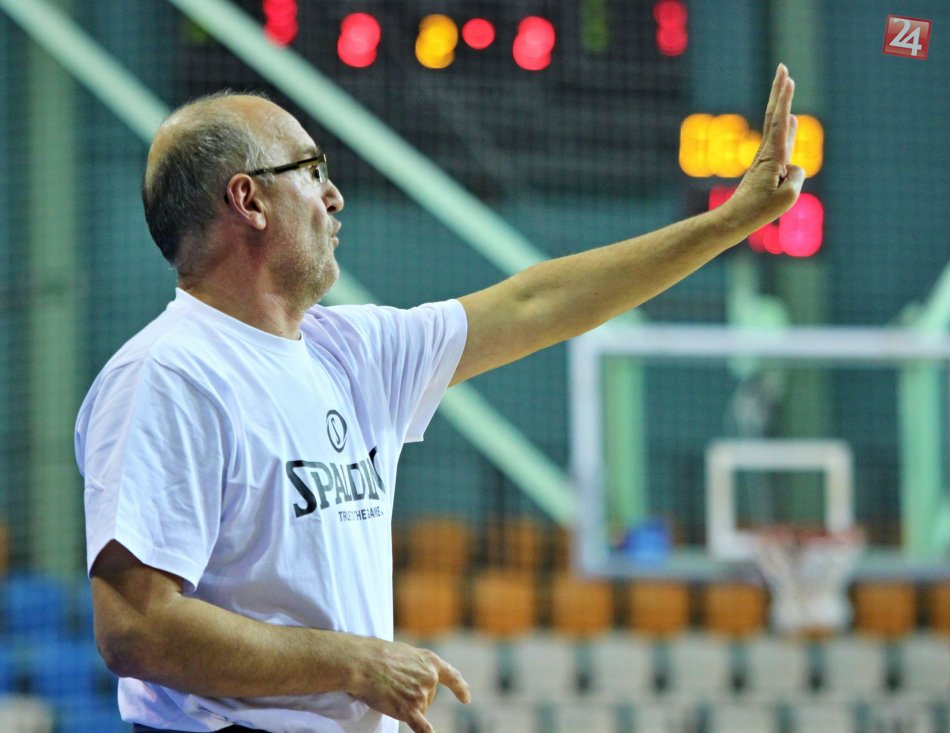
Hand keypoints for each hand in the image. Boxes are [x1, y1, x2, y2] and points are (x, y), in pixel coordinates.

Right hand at [348, 638, 470, 732]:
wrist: (364, 662)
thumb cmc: (378, 654)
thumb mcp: (405, 652)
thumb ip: (416, 666)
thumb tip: (415, 678)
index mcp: (430, 662)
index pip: (451, 676)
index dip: (460, 688)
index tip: (466, 698)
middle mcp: (430, 678)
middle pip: (428, 698)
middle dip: (413, 697)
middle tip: (393, 686)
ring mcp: (421, 694)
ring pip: (419, 710)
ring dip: (405, 707)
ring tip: (388, 693)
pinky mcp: (409, 709)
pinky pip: (422, 727)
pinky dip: (427, 732)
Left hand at [727, 63, 804, 230]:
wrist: (735, 219)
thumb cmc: (760, 210)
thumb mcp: (788, 196)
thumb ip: (797, 176)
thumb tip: (792, 168)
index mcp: (773, 156)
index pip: (779, 122)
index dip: (784, 98)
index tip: (788, 78)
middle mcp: (767, 153)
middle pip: (773, 115)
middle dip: (779, 91)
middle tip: (782, 68)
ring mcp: (766, 159)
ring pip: (776, 126)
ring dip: (782, 104)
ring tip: (787, 86)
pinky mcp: (766, 168)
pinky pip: (780, 143)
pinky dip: (786, 127)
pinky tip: (790, 121)